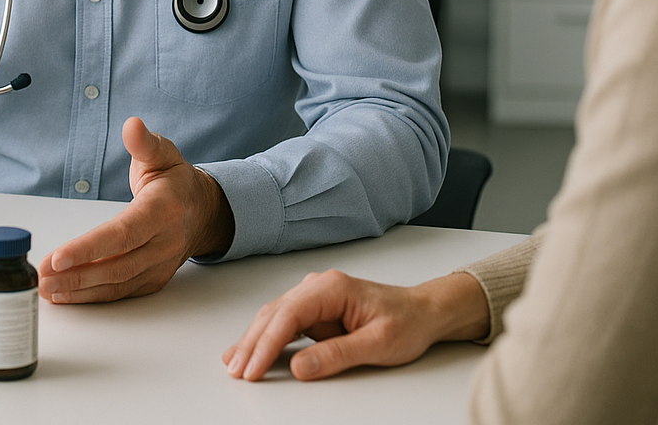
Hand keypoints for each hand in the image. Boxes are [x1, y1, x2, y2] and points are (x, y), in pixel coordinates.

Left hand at [37, 116, 234, 303]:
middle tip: (42, 277)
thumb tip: (132, 126)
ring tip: (47, 289)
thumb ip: (144, 143)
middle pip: (118, 265)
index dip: (90, 248)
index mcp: (165, 209)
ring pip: (117, 284)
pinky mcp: (153, 280)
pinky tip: (67, 294)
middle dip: (76, 274)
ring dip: (80, 290)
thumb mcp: (162, 153)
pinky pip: (121, 292)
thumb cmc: (174, 180)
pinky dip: (92, 296)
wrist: (202, 210)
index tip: (58, 257)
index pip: (124, 233)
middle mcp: (165, 242)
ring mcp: (160, 265)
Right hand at [223, 269, 489, 380]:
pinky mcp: (315, 309)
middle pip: (275, 314)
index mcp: (331, 288)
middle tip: (236, 370)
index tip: (253, 368)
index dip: (266, 343)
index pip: (289, 315)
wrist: (423, 311)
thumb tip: (299, 366)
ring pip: (275, 317)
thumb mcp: (378, 344)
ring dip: (254, 340)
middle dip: (252, 342)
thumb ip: (337, 354)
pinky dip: (266, 337)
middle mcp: (318, 286)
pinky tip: (251, 348)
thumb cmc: (406, 322)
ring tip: (234, 362)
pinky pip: (285, 323)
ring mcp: (315, 296)